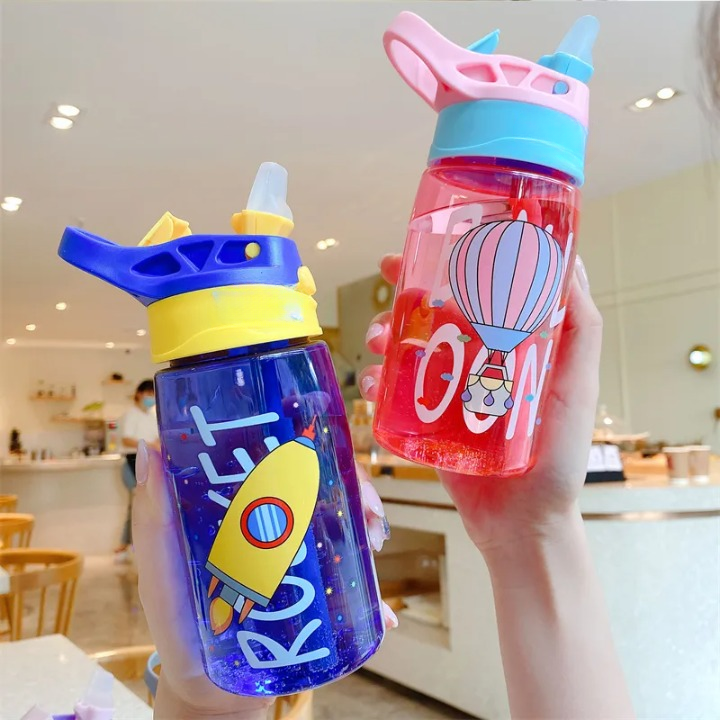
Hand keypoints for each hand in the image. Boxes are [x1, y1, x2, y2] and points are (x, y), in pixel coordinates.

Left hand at [132, 445, 395, 719]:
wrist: (209, 688)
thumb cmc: (175, 622)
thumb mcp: (160, 568)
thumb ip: (153, 518)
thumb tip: (150, 447)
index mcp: (242, 507)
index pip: (278, 459)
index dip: (307, 446)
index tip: (324, 451)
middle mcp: (276, 523)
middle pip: (324, 485)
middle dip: (355, 486)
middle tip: (367, 508)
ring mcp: (298, 556)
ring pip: (343, 523)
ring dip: (369, 521)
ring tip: (375, 540)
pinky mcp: (314, 591)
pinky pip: (350, 578)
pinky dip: (373, 587)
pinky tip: (384, 609)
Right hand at [359, 254, 601, 552]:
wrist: (522, 524)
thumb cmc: (557, 459)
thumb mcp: (576, 388)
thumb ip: (578, 331)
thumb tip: (572, 264)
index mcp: (513, 347)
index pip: (484, 292)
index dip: (458, 262)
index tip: (434, 243)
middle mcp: (479, 362)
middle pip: (438, 313)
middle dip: (408, 294)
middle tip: (389, 281)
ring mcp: (450, 390)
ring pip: (410, 347)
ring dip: (386, 334)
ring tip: (376, 340)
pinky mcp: (428, 420)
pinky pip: (397, 391)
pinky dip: (377, 380)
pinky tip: (370, 381)